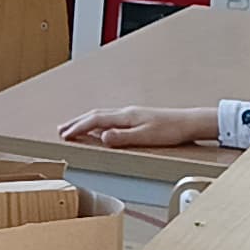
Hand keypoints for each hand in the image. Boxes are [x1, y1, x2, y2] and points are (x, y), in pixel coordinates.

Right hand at [59, 105, 207, 149]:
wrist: (188, 123)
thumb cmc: (170, 130)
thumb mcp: (145, 137)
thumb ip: (123, 137)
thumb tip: (102, 136)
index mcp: (125, 116)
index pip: (95, 121)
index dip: (78, 128)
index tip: (65, 135)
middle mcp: (126, 112)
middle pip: (95, 115)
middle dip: (76, 122)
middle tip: (61, 130)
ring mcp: (131, 114)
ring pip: (101, 116)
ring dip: (85, 121)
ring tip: (74, 128)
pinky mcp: (136, 118)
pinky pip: (110, 118)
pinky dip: (97, 123)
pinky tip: (98, 129)